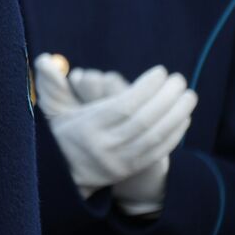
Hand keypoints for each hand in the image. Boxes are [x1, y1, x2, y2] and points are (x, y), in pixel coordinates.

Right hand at [33, 56, 194, 206]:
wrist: (62, 176)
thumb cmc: (59, 135)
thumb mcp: (51, 111)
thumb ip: (51, 84)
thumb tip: (45, 59)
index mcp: (87, 128)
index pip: (123, 107)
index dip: (145, 88)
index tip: (160, 72)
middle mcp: (105, 146)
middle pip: (144, 120)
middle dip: (166, 98)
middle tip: (179, 79)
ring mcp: (120, 160)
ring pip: (156, 136)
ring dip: (177, 114)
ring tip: (188, 95)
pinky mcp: (132, 169)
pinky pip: (160, 151)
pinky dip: (175, 133)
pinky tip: (184, 117)